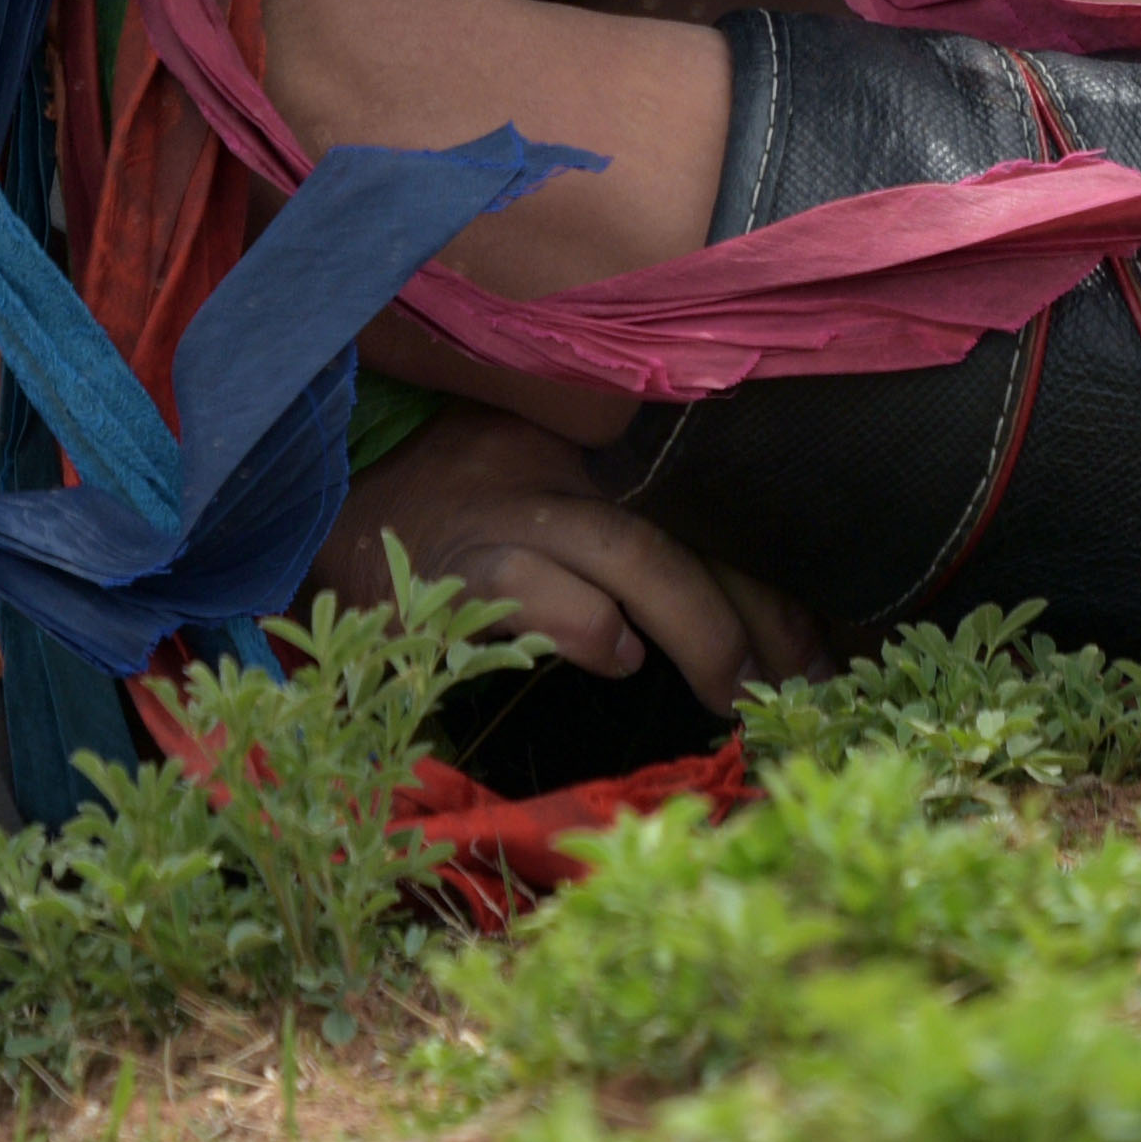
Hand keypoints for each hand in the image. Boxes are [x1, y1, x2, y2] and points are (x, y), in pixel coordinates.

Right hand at [317, 408, 816, 711]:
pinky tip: (615, 657)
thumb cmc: (447, 516)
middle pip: (682, 524)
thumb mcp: (541, 491)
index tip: (818, 650)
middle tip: (798, 688)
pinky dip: (582, 622)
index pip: (705, 502)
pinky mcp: (450, 570)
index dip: (771, 577)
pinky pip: (530, 587)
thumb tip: (746, 623)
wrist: (322, 511)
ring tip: (737, 695)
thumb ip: (625, 529)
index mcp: (589, 446)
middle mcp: (554, 468)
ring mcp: (501, 512)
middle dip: (756, 612)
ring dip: (697, 627)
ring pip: (626, 550)